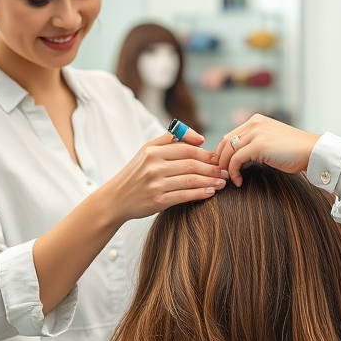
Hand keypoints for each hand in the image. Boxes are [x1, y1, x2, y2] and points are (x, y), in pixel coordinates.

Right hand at [103, 131, 226, 221]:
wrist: (115, 199)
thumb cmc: (135, 174)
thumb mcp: (147, 151)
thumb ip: (171, 140)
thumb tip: (200, 139)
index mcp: (152, 151)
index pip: (186, 148)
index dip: (205, 153)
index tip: (218, 158)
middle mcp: (153, 166)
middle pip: (191, 163)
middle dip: (212, 167)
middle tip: (225, 171)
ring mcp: (155, 184)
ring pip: (190, 180)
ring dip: (210, 181)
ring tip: (222, 182)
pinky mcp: (157, 201)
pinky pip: (184, 196)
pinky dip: (199, 194)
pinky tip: (210, 193)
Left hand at [214, 115, 320, 185]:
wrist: (312, 151)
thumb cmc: (294, 151)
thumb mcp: (271, 141)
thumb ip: (255, 143)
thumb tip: (238, 157)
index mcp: (256, 120)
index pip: (229, 135)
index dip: (222, 152)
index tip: (222, 167)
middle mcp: (254, 123)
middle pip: (225, 142)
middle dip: (220, 160)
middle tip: (220, 175)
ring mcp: (256, 133)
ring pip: (228, 151)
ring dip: (225, 168)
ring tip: (228, 180)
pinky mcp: (258, 145)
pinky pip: (236, 160)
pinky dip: (234, 172)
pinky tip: (239, 181)